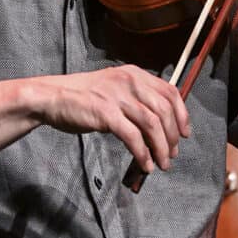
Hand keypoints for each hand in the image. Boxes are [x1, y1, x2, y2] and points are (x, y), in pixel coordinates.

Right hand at [34, 65, 189, 173]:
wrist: (52, 97)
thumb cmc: (82, 97)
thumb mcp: (114, 88)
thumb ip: (136, 99)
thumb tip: (158, 124)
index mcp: (134, 74)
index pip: (169, 91)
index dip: (182, 114)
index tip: (184, 133)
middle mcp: (129, 81)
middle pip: (164, 110)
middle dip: (172, 136)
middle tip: (171, 154)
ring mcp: (117, 97)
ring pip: (152, 125)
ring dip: (161, 148)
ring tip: (162, 163)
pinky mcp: (106, 114)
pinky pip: (133, 137)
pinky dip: (142, 154)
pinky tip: (145, 164)